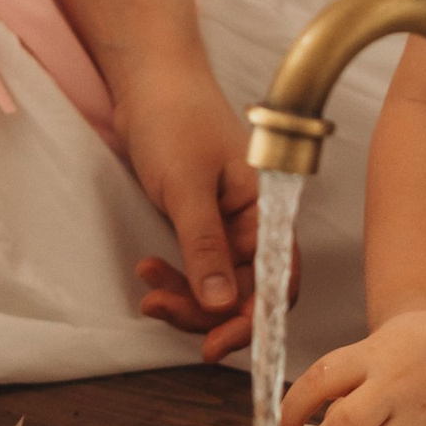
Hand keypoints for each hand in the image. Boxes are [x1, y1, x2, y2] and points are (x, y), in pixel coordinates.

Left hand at [110, 52, 260, 355]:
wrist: (148, 80)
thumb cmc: (175, 118)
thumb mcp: (187, 186)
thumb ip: (205, 246)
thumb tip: (222, 305)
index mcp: (267, 210)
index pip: (277, 280)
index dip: (251, 319)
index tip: (215, 344)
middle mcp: (254, 222)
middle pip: (246, 291)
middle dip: (205, 311)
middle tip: (161, 311)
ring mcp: (227, 224)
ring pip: (218, 284)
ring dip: (184, 297)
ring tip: (148, 290)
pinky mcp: (202, 222)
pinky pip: (197, 267)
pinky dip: (175, 278)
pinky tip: (149, 272)